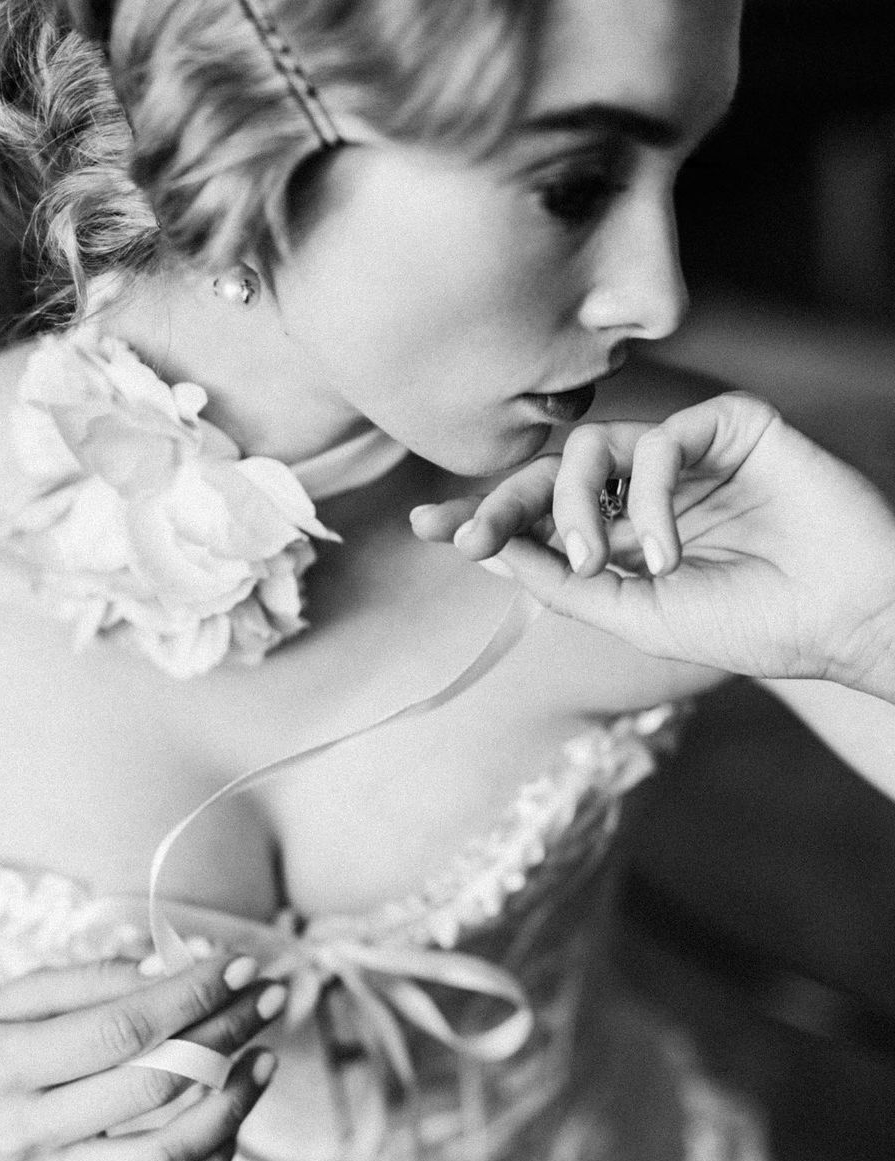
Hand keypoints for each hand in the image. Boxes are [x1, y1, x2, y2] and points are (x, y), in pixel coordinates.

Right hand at [0, 954, 282, 1160]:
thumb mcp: (15, 995)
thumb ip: (93, 979)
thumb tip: (173, 969)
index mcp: (1, 1064)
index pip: (122, 1029)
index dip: (193, 994)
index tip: (240, 965)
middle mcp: (22, 1134)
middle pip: (153, 1085)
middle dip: (226, 1033)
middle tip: (267, 997)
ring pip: (166, 1158)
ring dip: (234, 1105)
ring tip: (265, 1058)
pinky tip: (236, 1116)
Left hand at [412, 394, 894, 696]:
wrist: (844, 619)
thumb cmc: (750, 623)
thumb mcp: (636, 614)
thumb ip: (566, 580)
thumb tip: (495, 551)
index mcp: (624, 531)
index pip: (542, 513)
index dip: (486, 516)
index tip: (427, 528)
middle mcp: (646, 486)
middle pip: (551, 471)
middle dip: (503, 503)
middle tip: (473, 540)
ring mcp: (687, 454)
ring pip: (591, 446)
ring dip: (577, 509)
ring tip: (603, 564)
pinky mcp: (730, 426)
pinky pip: (659, 440)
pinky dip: (649, 497)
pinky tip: (668, 548)